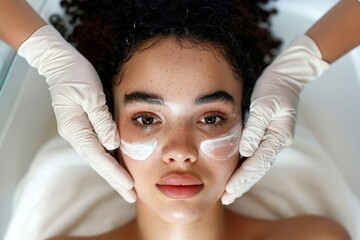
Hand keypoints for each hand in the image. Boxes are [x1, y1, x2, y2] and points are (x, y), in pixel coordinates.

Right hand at [18, 25, 135, 202]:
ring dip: (113, 173)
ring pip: (99, 158)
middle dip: (115, 181)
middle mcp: (76, 135)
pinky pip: (98, 149)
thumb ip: (102, 122)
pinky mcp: (84, 127)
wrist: (61, 64)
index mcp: (76, 129)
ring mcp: (78, 132)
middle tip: (132, 196)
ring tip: (128, 188)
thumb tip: (112, 145)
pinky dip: (110, 160)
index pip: (99, 157)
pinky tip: (119, 166)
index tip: (130, 186)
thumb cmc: (76, 76)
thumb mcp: (91, 95)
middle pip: (98, 163)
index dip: (115, 173)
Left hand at [222, 35, 329, 204]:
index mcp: (278, 137)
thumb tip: (245, 152)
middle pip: (258, 169)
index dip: (243, 177)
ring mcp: (272, 140)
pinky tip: (236, 173)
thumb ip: (254, 129)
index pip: (258, 163)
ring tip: (230, 192)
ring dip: (244, 179)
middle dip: (243, 185)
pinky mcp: (266, 136)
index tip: (230, 190)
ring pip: (257, 165)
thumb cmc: (275, 89)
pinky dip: (245, 167)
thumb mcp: (264, 106)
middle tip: (227, 198)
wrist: (285, 78)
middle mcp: (277, 142)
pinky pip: (255, 156)